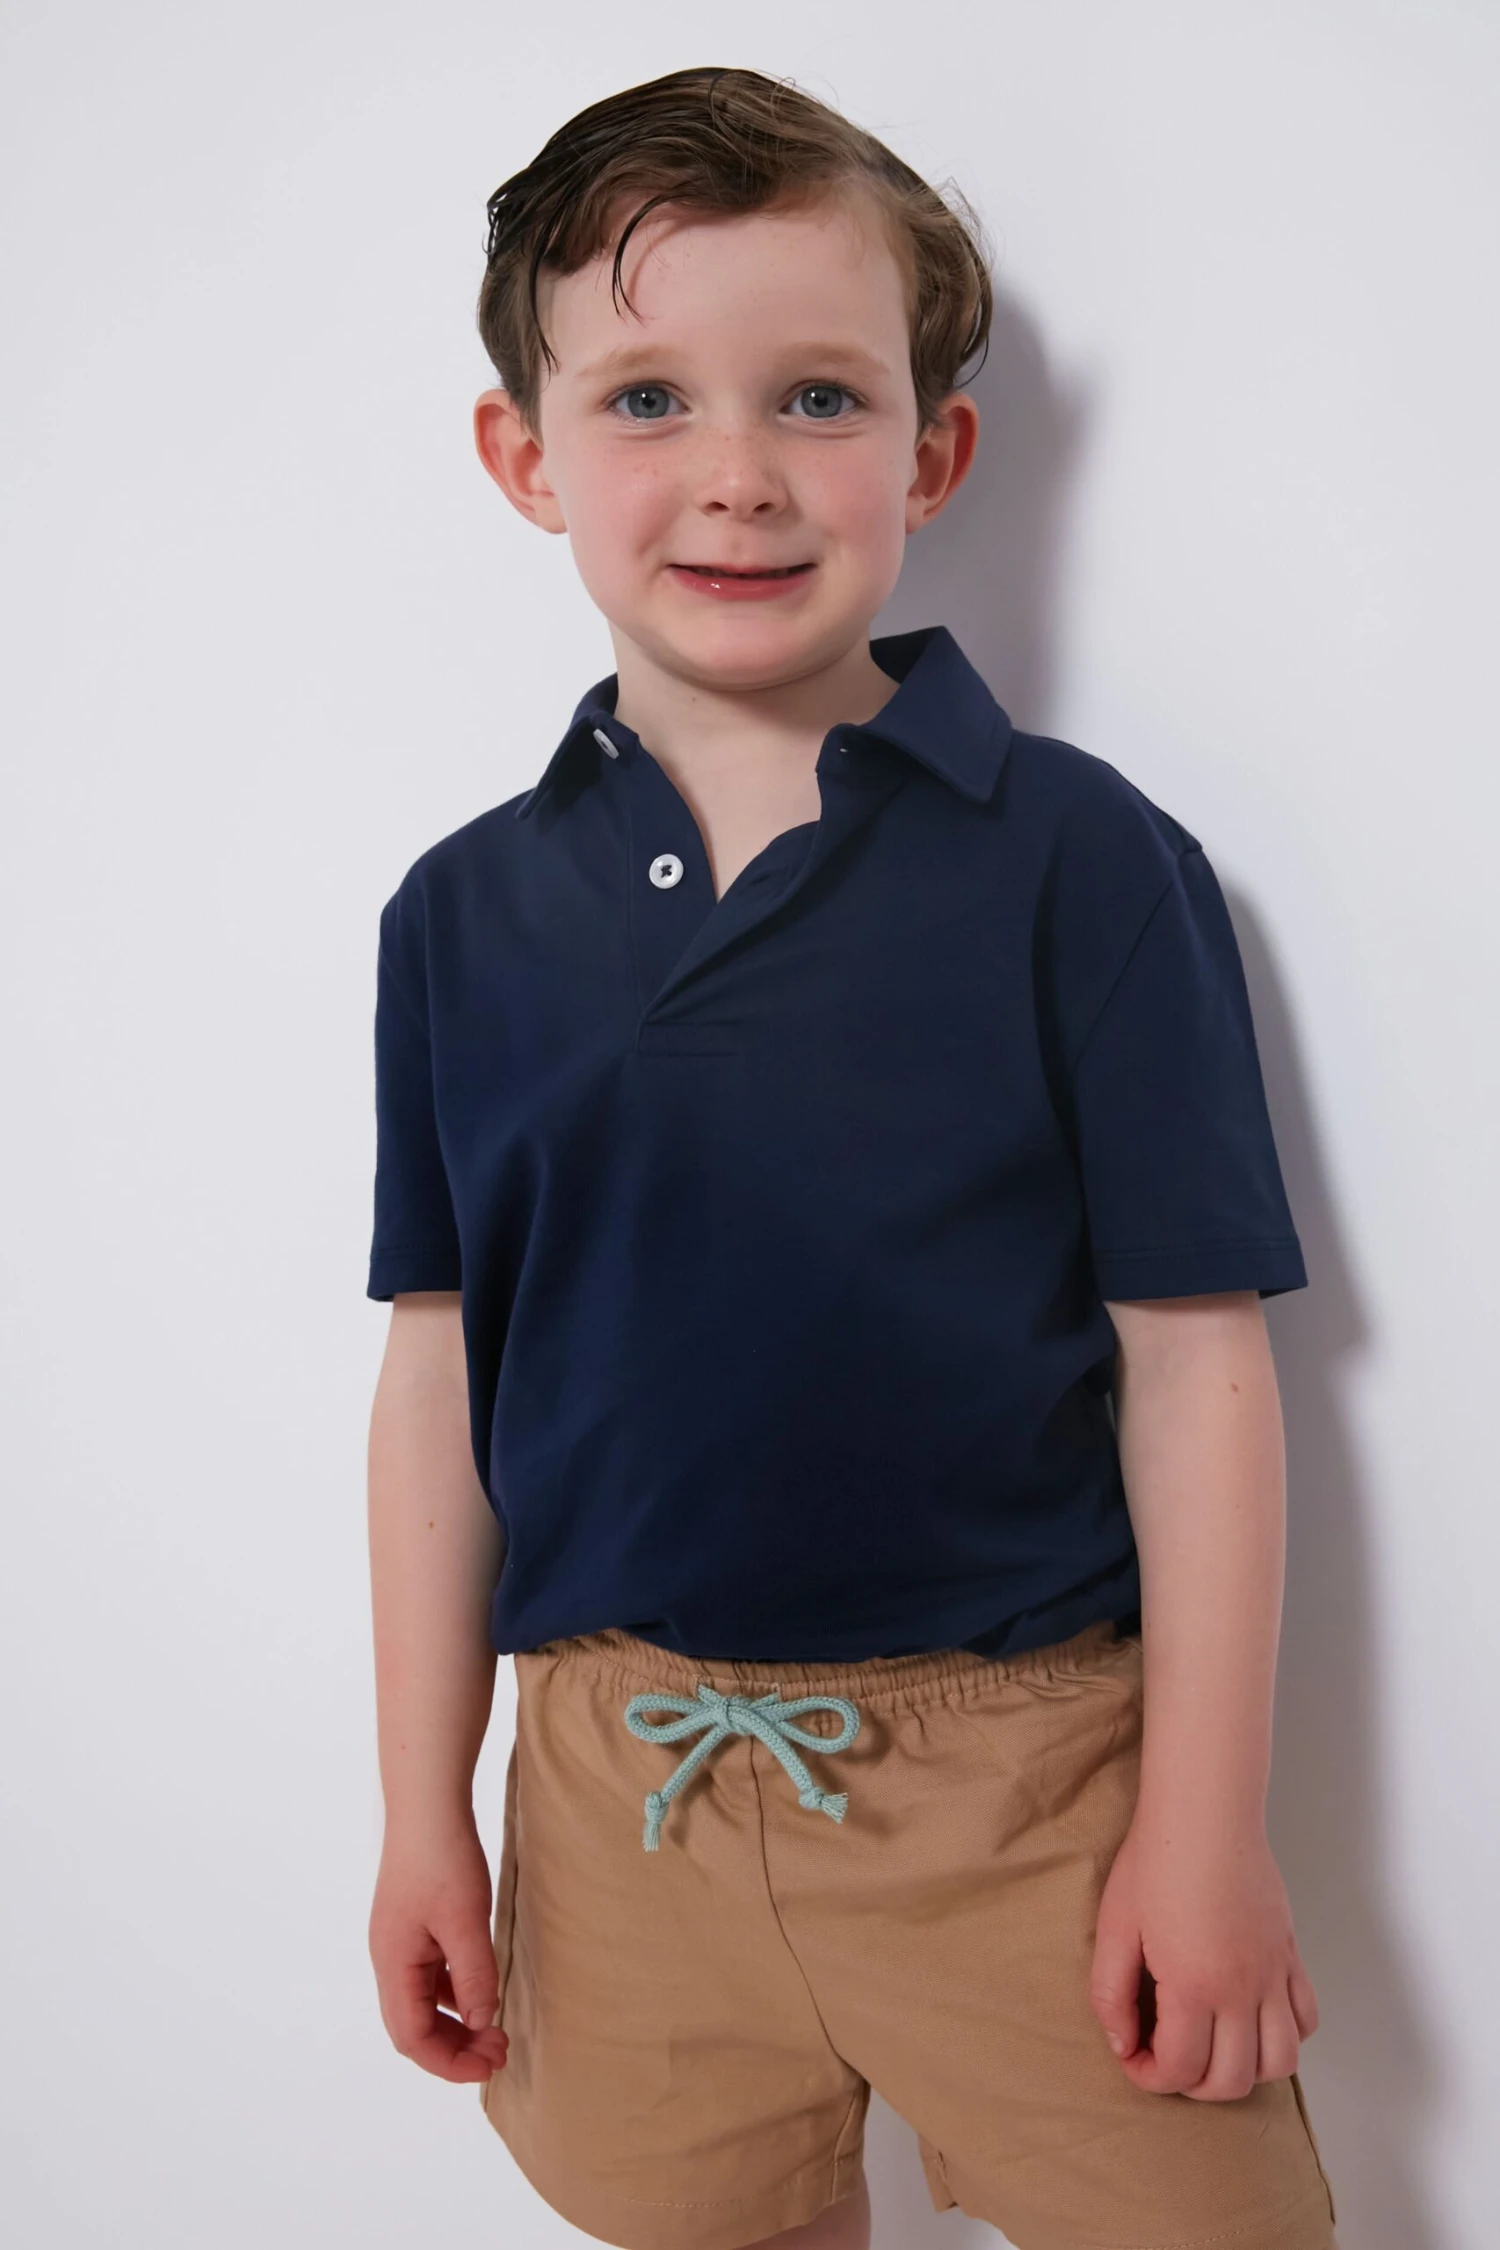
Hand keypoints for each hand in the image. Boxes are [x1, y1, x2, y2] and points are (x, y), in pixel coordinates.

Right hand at [369, 1812, 510, 2083]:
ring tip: (496, 2029)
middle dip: (454, 2047)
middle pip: (413, 2026)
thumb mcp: (466, 1921)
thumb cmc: (442, 1858)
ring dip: (457, 2022)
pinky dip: (455, 1993)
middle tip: (500, 2051)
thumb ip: (475, 1976)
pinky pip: (430, 1976)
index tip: (490, 2066)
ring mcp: (400, 1942)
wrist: (428, 1804)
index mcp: (393, 1963)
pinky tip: (483, 1990)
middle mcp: (390, 1959)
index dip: (449, 2062)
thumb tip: (483, 2023)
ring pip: (422, 2003)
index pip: (412, 2037)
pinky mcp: (414, 1926)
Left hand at [1089, 1811, 1318, 2098]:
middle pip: (1233, 2081)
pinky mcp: (1290, 1955)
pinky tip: (1250, 2019)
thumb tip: (1122, 2044)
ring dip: (1244, 2071)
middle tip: (1166, 2057)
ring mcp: (1273, 1973)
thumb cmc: (1156, 1863)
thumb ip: (1110, 1994)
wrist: (1205, 1814)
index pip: (1181, 2069)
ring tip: (1211, 2047)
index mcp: (1195, 1985)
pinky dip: (1284, 2037)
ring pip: (1281, 2063)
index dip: (1149, 2077)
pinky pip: (1306, 2019)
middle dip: (1193, 2086)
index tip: (1133, 2056)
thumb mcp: (1114, 1928)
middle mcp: (1242, 1989)